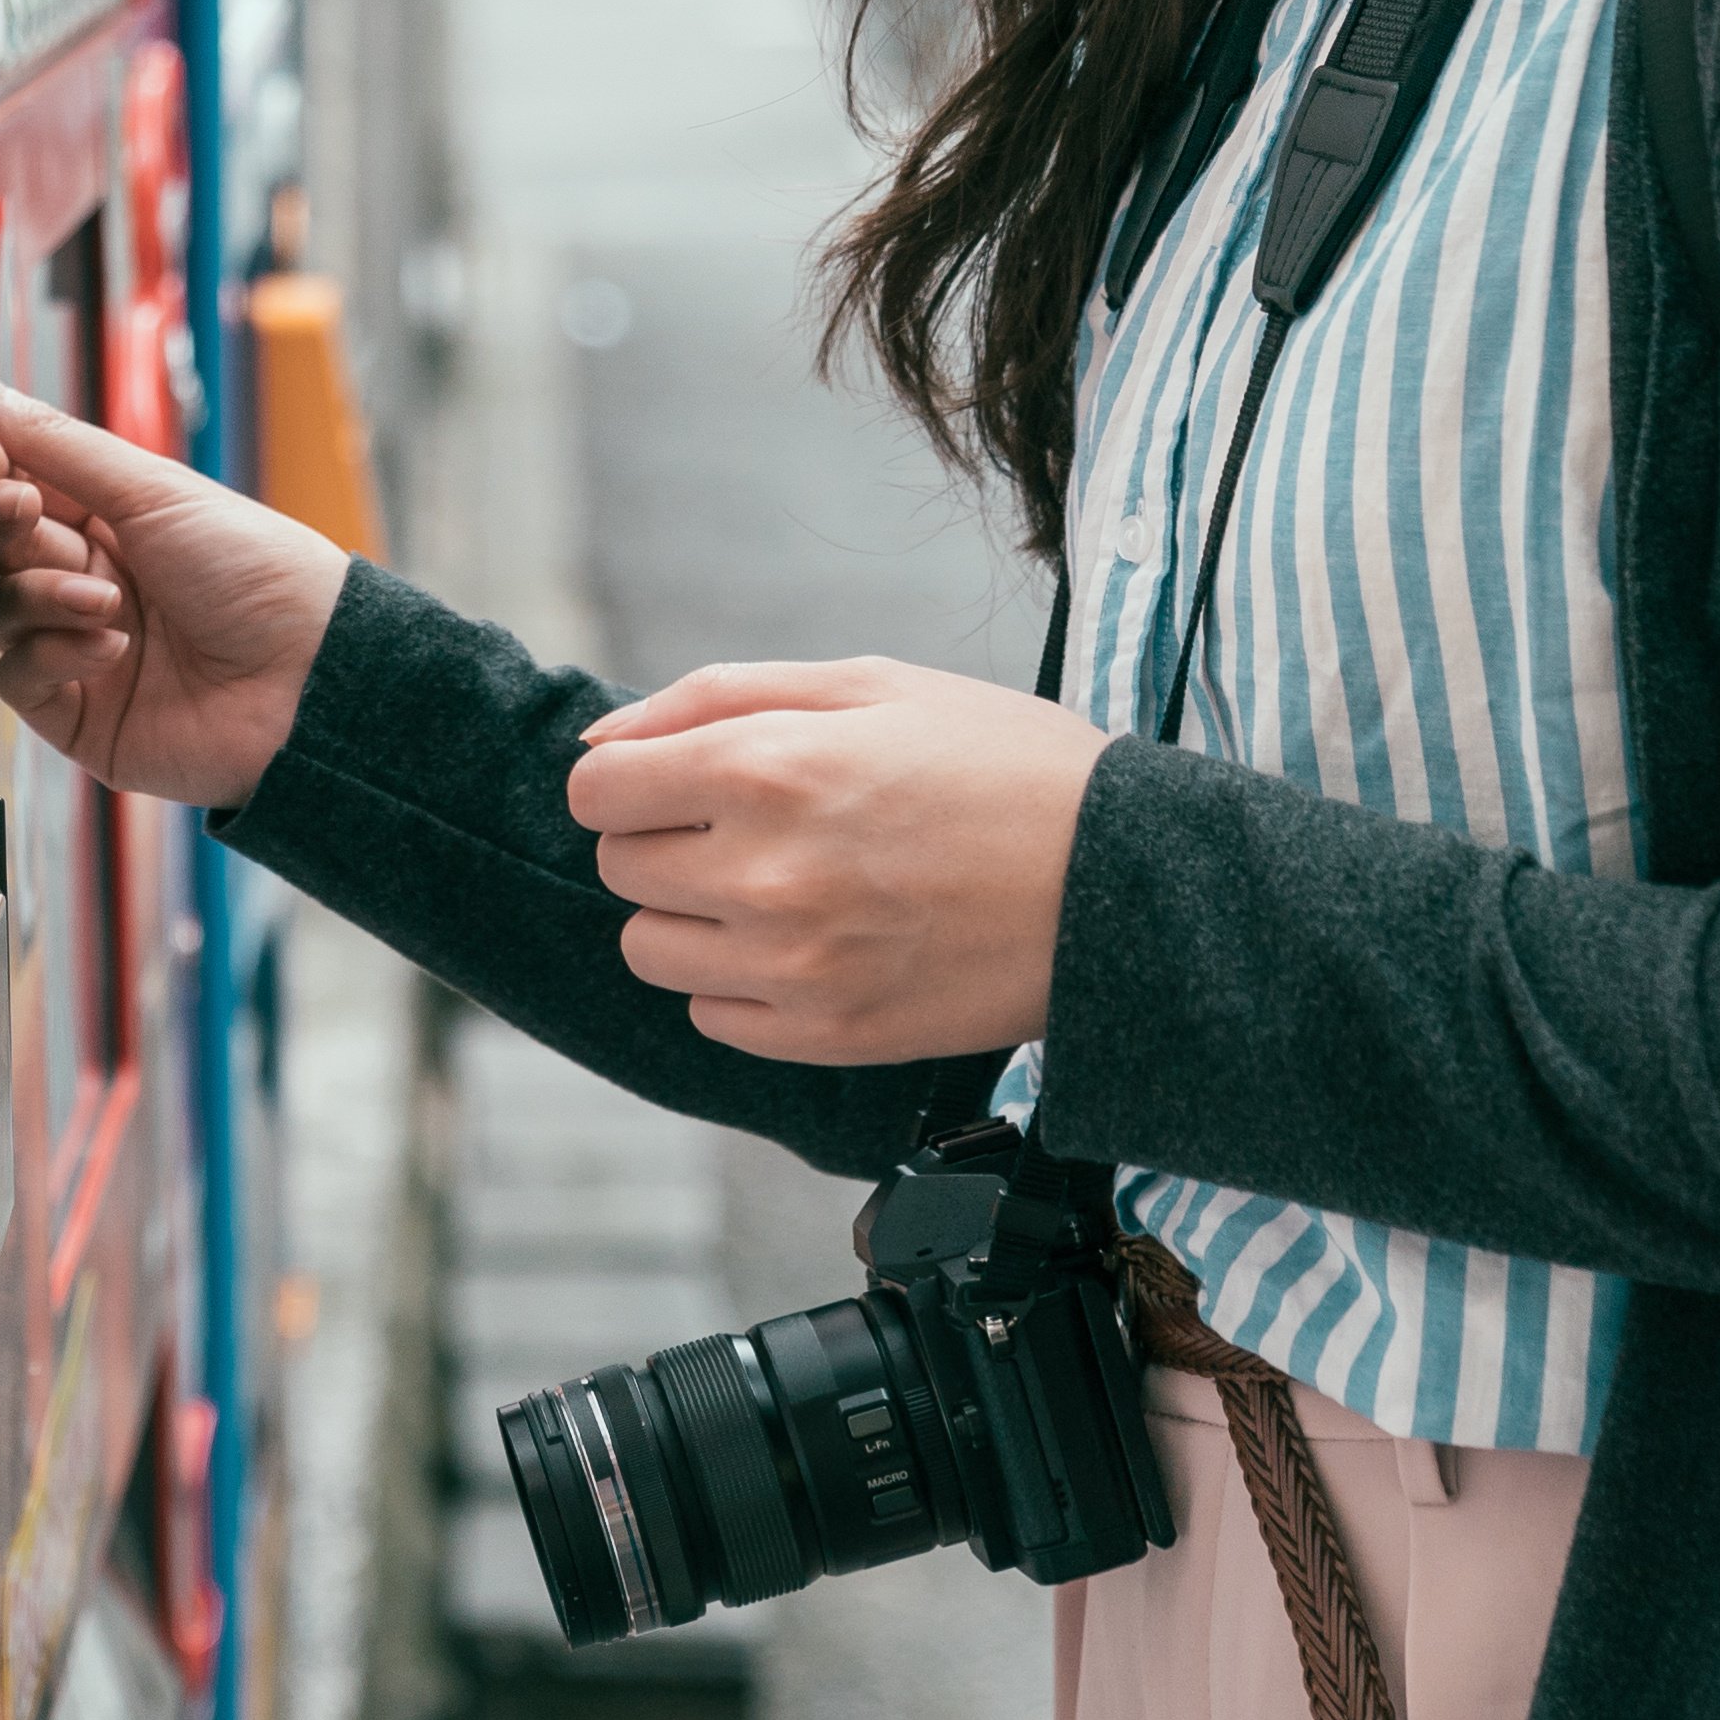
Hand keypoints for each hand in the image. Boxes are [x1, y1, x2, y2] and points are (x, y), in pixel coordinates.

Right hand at [0, 361, 352, 810]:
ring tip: (102, 598)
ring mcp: (78, 646)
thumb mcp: (153, 489)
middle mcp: (87, 579)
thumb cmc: (258, 573)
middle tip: (22, 509)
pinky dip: (52, 654)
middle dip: (1, 524)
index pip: (16, 485)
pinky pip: (16, 676)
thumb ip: (54, 441)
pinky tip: (110, 647)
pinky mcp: (76, 711)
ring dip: (39, 593)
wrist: (308, 676)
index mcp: (110, 519)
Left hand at [564, 661, 1108, 1061]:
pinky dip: (742, 982)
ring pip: (652, 950)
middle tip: (757, 826)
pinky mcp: (825, 1037)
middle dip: (667, 839)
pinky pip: (712, 1016)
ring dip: (695, 916)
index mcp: (765, 767)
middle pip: (619, 869)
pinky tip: (815, 942)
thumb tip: (597, 745)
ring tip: (785, 887)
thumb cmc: (1000, 763)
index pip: (596, 792)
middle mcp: (761, 875)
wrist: (1123, 884)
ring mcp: (791, 968)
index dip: (633, 779)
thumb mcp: (866, 682)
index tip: (682, 780)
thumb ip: (711, 699)